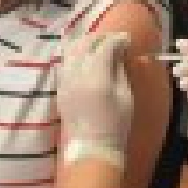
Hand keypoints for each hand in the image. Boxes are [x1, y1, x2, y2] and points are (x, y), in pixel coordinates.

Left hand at [58, 34, 134, 155]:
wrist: (92, 149)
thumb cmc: (115, 126)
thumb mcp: (125, 97)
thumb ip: (120, 71)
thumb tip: (118, 53)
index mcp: (96, 77)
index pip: (105, 47)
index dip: (117, 39)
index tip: (127, 40)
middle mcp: (76, 74)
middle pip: (84, 44)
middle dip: (100, 38)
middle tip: (113, 40)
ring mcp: (64, 81)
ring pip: (70, 51)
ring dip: (84, 43)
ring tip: (98, 45)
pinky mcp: (60, 88)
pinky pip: (64, 63)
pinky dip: (74, 55)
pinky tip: (84, 58)